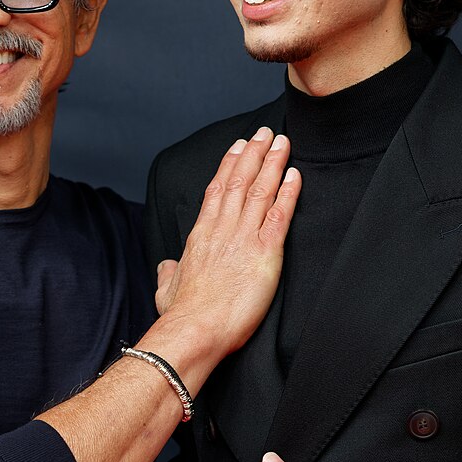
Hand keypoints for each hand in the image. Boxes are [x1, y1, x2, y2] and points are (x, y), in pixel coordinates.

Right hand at [153, 128, 299, 359]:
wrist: (195, 328)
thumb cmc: (182, 314)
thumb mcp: (166, 289)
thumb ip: (168, 273)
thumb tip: (166, 266)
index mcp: (200, 236)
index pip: (216, 191)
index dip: (228, 166)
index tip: (237, 148)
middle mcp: (222, 229)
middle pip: (240, 181)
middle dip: (253, 154)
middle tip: (263, 133)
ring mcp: (243, 237)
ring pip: (260, 190)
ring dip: (272, 163)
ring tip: (281, 143)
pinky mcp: (264, 252)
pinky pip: (279, 215)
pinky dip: (288, 192)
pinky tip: (295, 175)